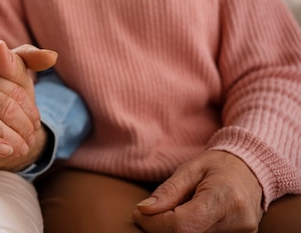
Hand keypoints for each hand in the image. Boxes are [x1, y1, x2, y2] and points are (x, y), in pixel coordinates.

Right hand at [0, 40, 56, 172]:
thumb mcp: (13, 74)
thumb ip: (29, 60)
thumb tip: (51, 57)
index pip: (12, 88)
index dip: (29, 108)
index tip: (36, 122)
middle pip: (2, 106)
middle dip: (22, 125)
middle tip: (31, 138)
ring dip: (10, 138)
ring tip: (23, 147)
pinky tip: (5, 151)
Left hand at [132, 150, 262, 232]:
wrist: (253, 169)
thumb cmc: (218, 165)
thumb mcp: (189, 169)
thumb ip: (168, 191)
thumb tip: (144, 210)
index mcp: (224, 198)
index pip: (182, 226)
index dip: (154, 224)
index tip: (139, 213)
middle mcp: (238, 221)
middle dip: (161, 227)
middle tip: (150, 212)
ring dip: (176, 229)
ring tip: (177, 210)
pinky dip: (190, 231)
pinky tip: (190, 218)